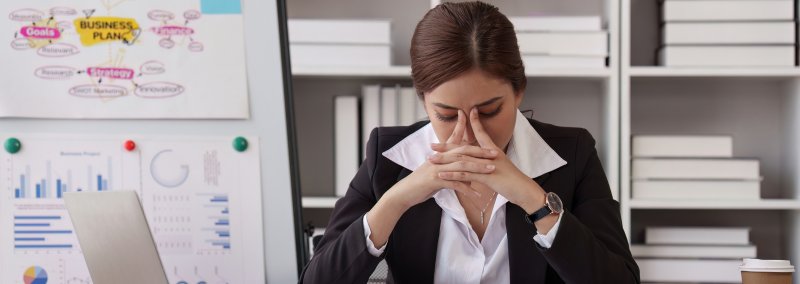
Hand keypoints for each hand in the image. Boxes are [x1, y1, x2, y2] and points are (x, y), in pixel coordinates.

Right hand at [385, 109, 498, 209]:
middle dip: (480, 152)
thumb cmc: (422, 185)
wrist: (404, 193)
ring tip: (492, 170)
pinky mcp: (434, 180)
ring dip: (478, 168)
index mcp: (439, 155)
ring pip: (461, 165)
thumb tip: (471, 179)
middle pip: (463, 152)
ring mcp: (436, 168)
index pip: (455, 140)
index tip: (478, 125)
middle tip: (496, 154)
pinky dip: (467, 188)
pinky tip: (477, 194)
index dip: (465, 129)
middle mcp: (439, 158)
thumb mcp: (439, 177)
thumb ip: (455, 175)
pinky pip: (454, 183)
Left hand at [431, 107, 546, 214]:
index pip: (481, 133)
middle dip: (446, 146)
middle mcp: (489, 155)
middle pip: (464, 148)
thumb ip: (489, 162)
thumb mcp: (501, 167)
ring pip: (462, 161)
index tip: (463, 113)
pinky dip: (452, 174)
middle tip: (431, 145)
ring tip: (431, 159)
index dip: (473, 123)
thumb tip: (481, 160)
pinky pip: (466, 175)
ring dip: (445, 160)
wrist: (524, 189)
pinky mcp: (486, 177)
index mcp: (493, 151)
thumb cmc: (513, 180)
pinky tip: (441, 175)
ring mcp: (487, 165)